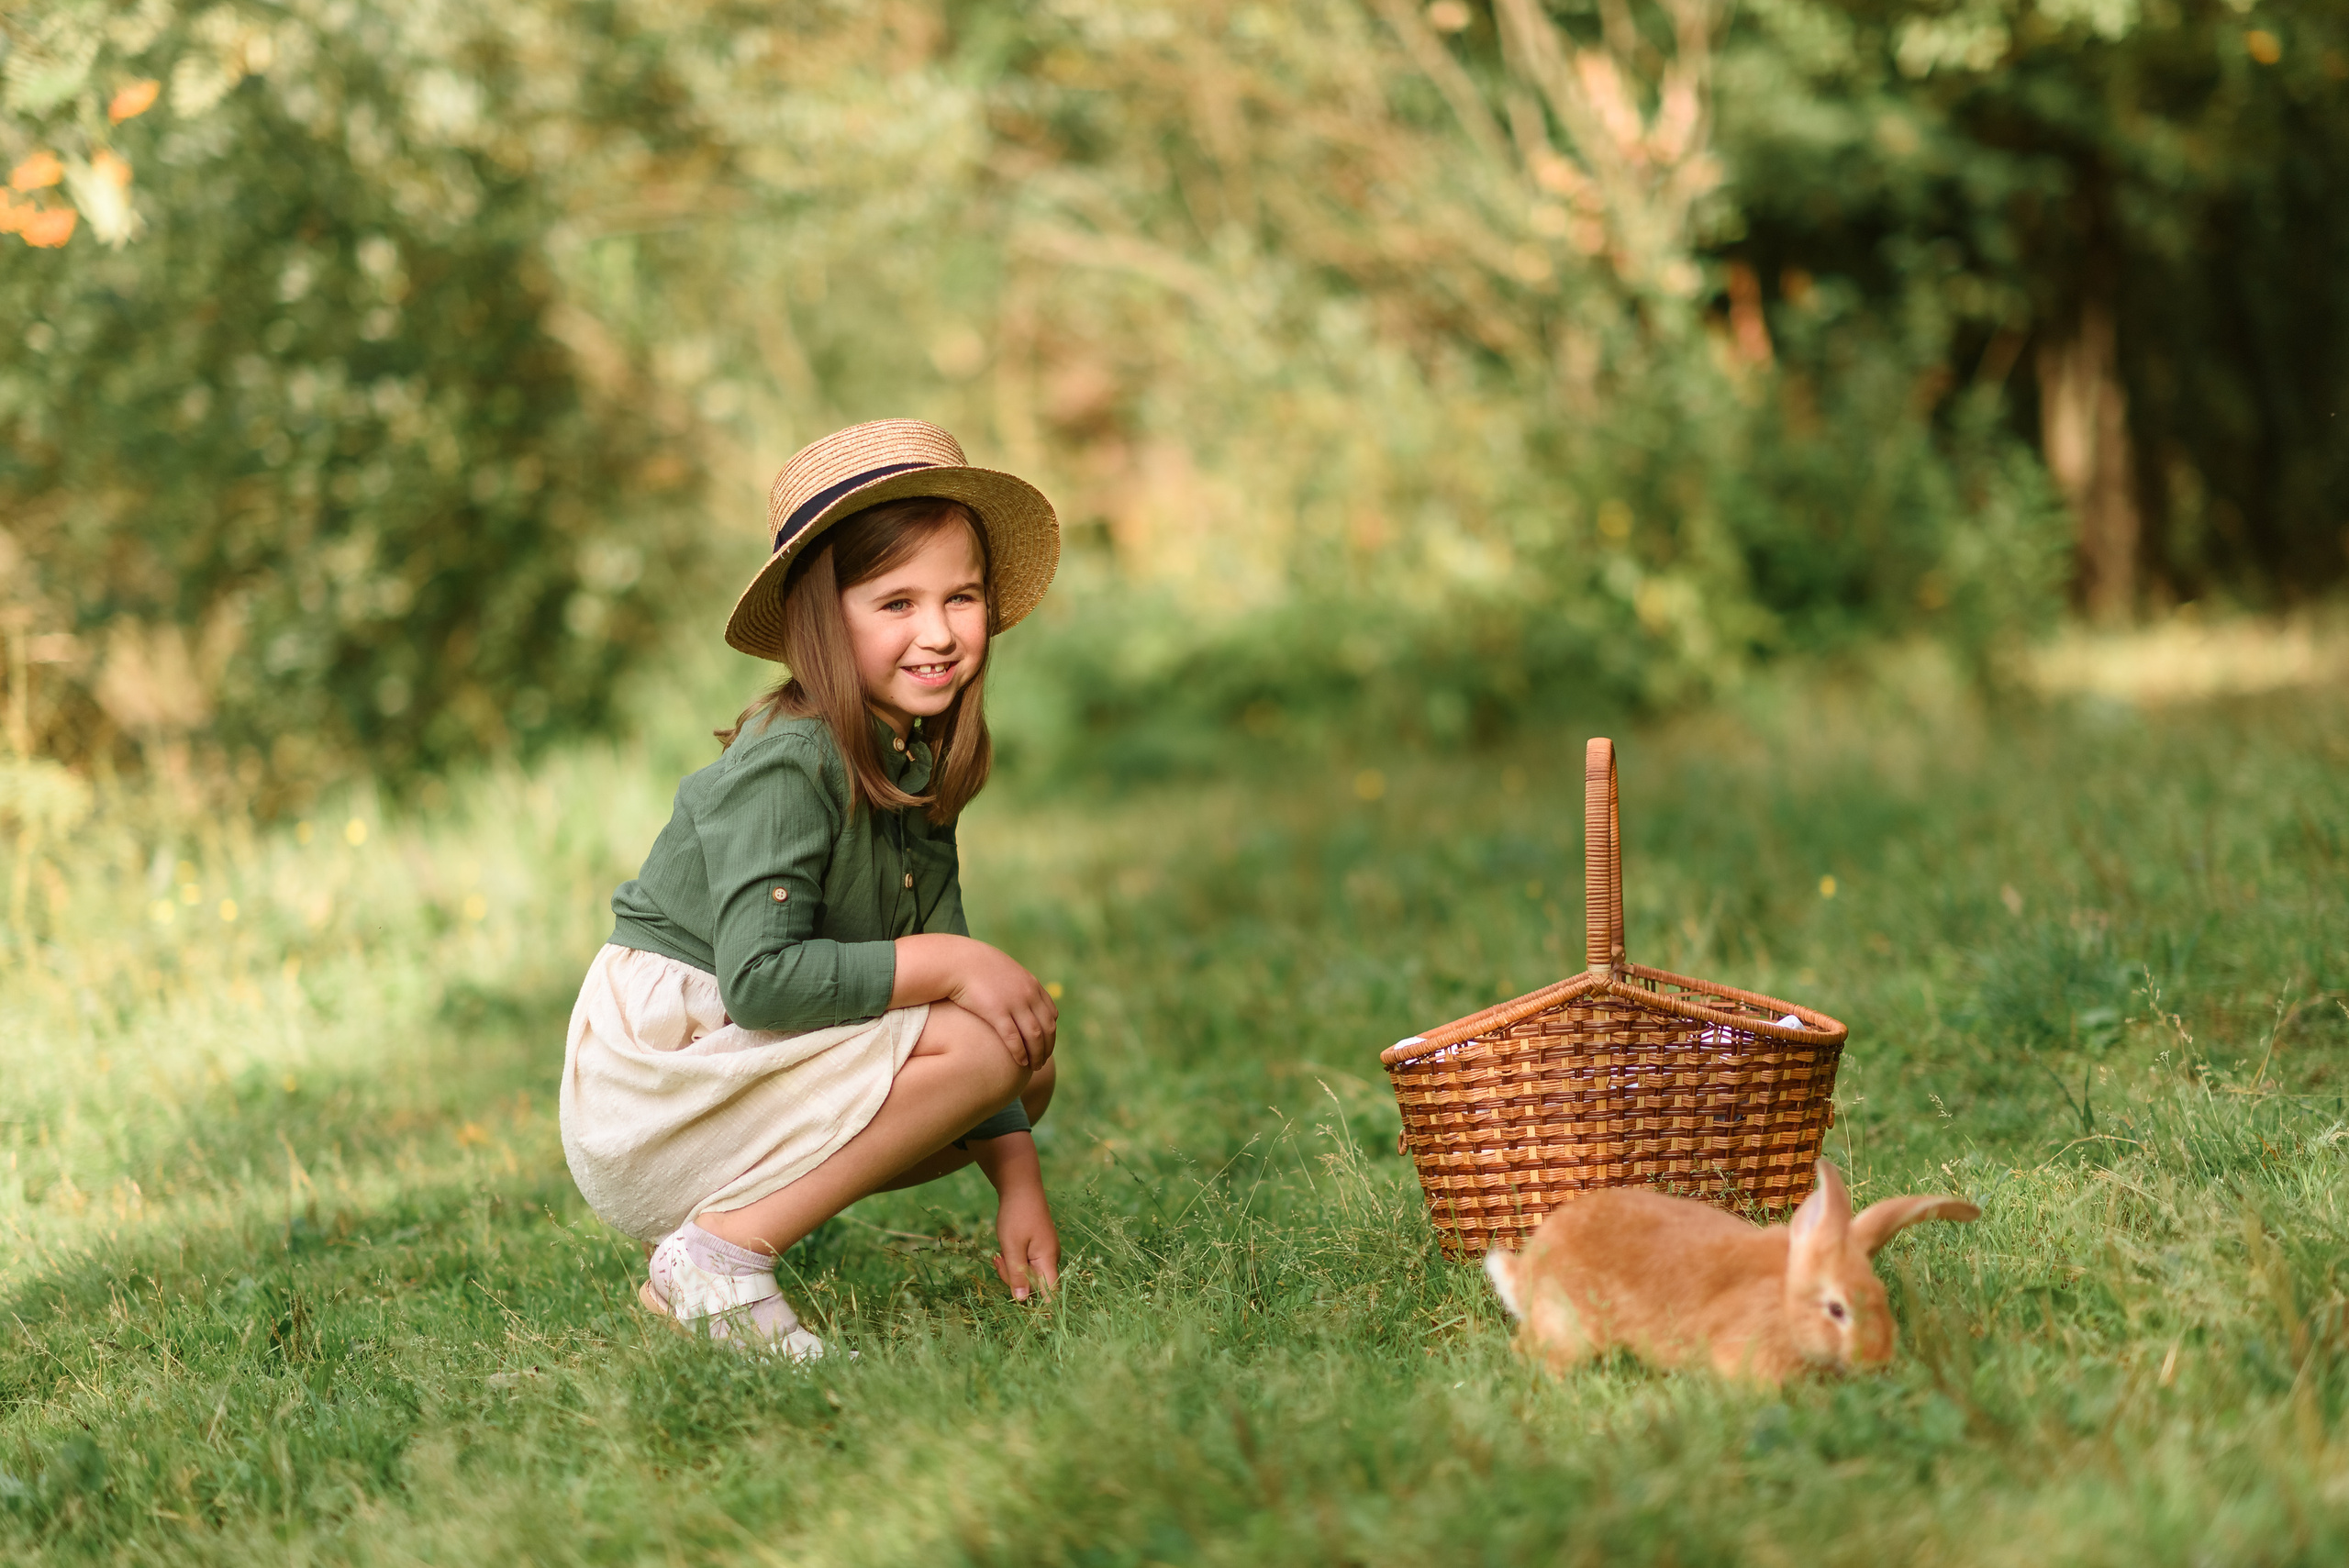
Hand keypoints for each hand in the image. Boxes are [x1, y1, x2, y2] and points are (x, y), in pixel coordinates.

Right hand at [947, 944, 1057, 1069]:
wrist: (958, 962)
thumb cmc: (976, 969)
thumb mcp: (1004, 973)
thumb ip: (1015, 986)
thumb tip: (1017, 999)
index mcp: (1031, 985)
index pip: (1051, 1014)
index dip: (1051, 1033)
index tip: (1045, 1045)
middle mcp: (1027, 994)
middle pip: (1047, 1027)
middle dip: (1047, 1047)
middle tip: (1042, 1062)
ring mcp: (1014, 1003)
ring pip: (1034, 1036)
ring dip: (1037, 1054)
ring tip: (1034, 1067)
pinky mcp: (997, 1012)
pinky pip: (1014, 1038)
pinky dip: (1020, 1053)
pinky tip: (1020, 1063)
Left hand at [992, 1182, 1059, 1300]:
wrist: (1020, 1188)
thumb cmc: (1016, 1216)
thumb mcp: (1012, 1246)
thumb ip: (1017, 1274)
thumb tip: (1022, 1301)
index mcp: (1048, 1259)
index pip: (1050, 1293)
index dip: (1040, 1306)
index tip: (1026, 1313)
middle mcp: (1050, 1258)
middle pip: (1034, 1284)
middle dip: (1013, 1278)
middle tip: (998, 1259)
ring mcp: (1044, 1252)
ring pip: (1027, 1273)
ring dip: (1010, 1268)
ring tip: (999, 1252)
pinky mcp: (1037, 1247)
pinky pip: (1025, 1262)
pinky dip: (1013, 1259)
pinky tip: (1004, 1249)